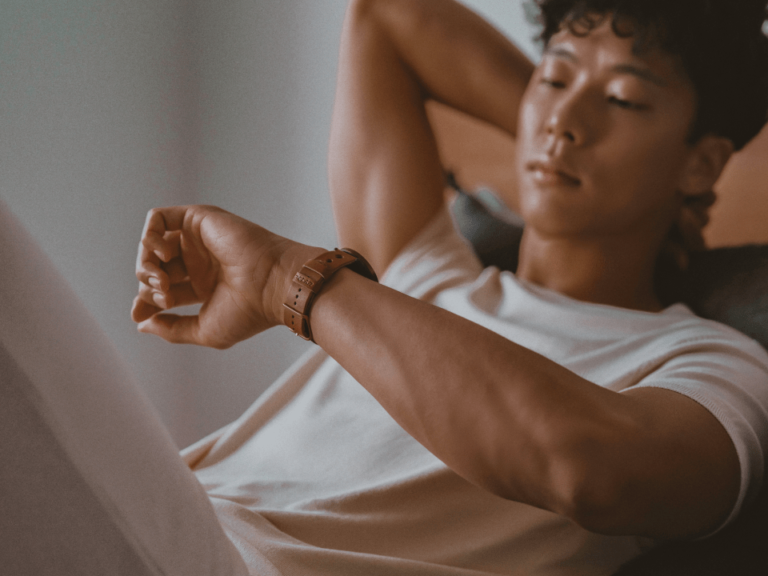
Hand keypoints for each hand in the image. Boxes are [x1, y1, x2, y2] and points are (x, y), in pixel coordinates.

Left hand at [131, 205, 320, 348]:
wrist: (273, 285)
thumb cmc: (248, 311)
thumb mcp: (205, 330)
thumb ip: (172, 329)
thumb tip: (142, 324)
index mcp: (203, 287)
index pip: (162, 291)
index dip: (145, 302)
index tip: (141, 314)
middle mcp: (199, 262)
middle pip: (154, 270)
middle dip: (147, 286)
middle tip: (163, 296)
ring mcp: (198, 240)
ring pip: (152, 245)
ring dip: (146, 264)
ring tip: (161, 278)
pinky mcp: (199, 219)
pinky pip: (159, 219)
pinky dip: (150, 235)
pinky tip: (160, 254)